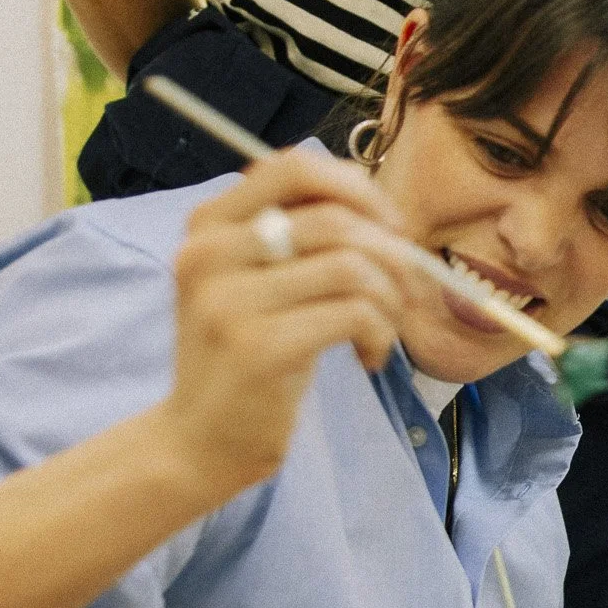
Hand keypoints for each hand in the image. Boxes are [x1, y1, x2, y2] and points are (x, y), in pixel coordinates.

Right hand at [158, 152, 420, 504]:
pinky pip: (355, 313)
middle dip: (392, 252)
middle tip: (408, 289)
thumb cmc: (246, 355)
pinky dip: (381, 333)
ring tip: (384, 328)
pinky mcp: (259, 348)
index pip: (294, 166)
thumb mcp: (256, 282)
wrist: (199, 441)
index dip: (356, 187)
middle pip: (335, 218)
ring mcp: (229, 301)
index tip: (388, 226)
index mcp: (208, 225)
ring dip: (391, 298)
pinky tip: (368, 355)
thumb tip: (385, 211)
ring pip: (353, 266)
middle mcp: (210, 254)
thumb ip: (300, 236)